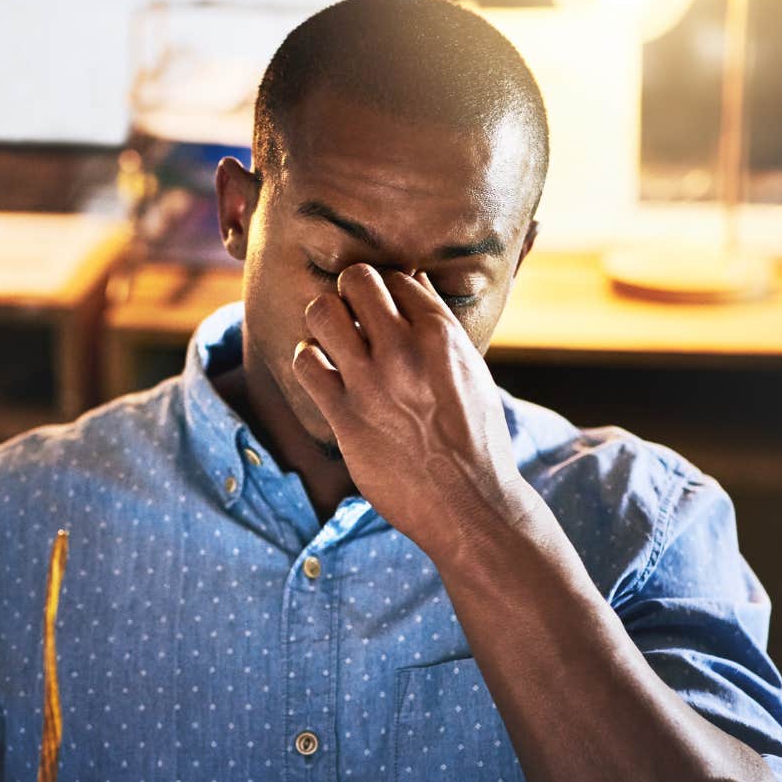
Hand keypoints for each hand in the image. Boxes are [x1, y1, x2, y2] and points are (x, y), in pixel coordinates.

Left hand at [292, 263, 529, 556]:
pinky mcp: (345, 416)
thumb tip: (414, 280)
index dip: (387, 290)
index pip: (398, 277)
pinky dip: (309, 359)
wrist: (469, 504)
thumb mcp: (472, 372)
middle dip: (351, 292)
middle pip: (356, 280)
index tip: (384, 310)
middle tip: (354, 315)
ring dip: (324, 321)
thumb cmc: (476, 439)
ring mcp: (372, 383)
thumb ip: (440, 326)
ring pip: (322, 312)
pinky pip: (305, 362)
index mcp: (442, 335)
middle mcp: (405, 350)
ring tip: (334, 341)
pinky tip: (322, 372)